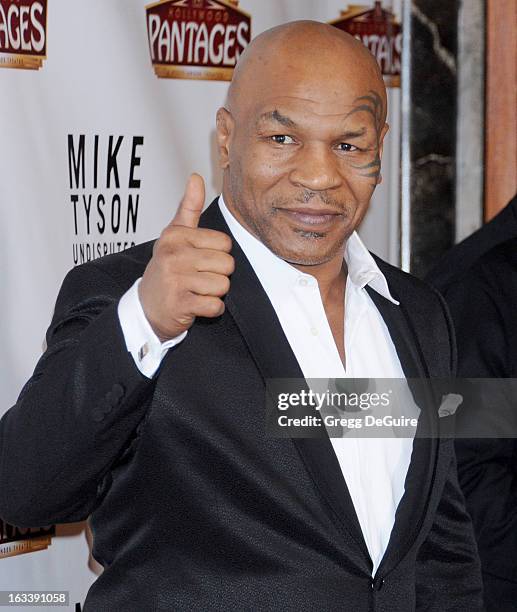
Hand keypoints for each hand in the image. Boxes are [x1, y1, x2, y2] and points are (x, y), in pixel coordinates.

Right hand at [139, 174, 233, 340]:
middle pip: (227, 265)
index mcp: (176, 236)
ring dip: (213, 293)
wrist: (147, 307)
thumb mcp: (174, 236)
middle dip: (217, 275)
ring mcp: (176, 280)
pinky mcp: (181, 304)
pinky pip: (216, 305)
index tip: (198, 260)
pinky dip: (210, 309)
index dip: (217, 255)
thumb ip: (189, 208)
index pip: (225, 243)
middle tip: (197, 278)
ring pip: (223, 285)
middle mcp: (174, 255)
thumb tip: (196, 177)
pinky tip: (194, 304)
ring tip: (195, 290)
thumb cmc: (167, 269)